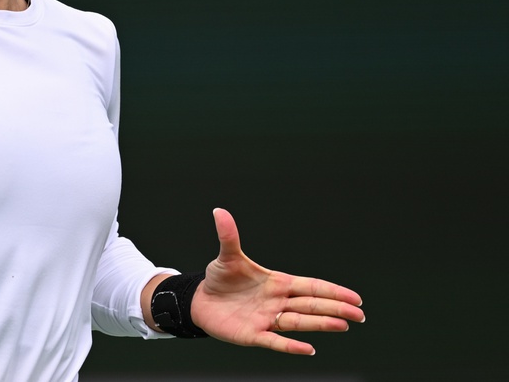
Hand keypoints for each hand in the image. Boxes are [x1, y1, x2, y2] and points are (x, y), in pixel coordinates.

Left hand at [191, 208, 364, 354]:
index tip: (355, 297)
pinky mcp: (252, 334)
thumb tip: (219, 211)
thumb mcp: (227, 257)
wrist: (201, 301)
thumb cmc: (220, 280)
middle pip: (311, 305)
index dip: (332, 291)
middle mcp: (277, 303)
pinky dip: (291, 346)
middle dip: (335, 308)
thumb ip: (229, 236)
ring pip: (298, 322)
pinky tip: (308, 349)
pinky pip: (275, 341)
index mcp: (277, 283)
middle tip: (358, 314)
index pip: (310, 286)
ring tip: (342, 325)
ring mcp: (267, 319)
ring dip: (320, 324)